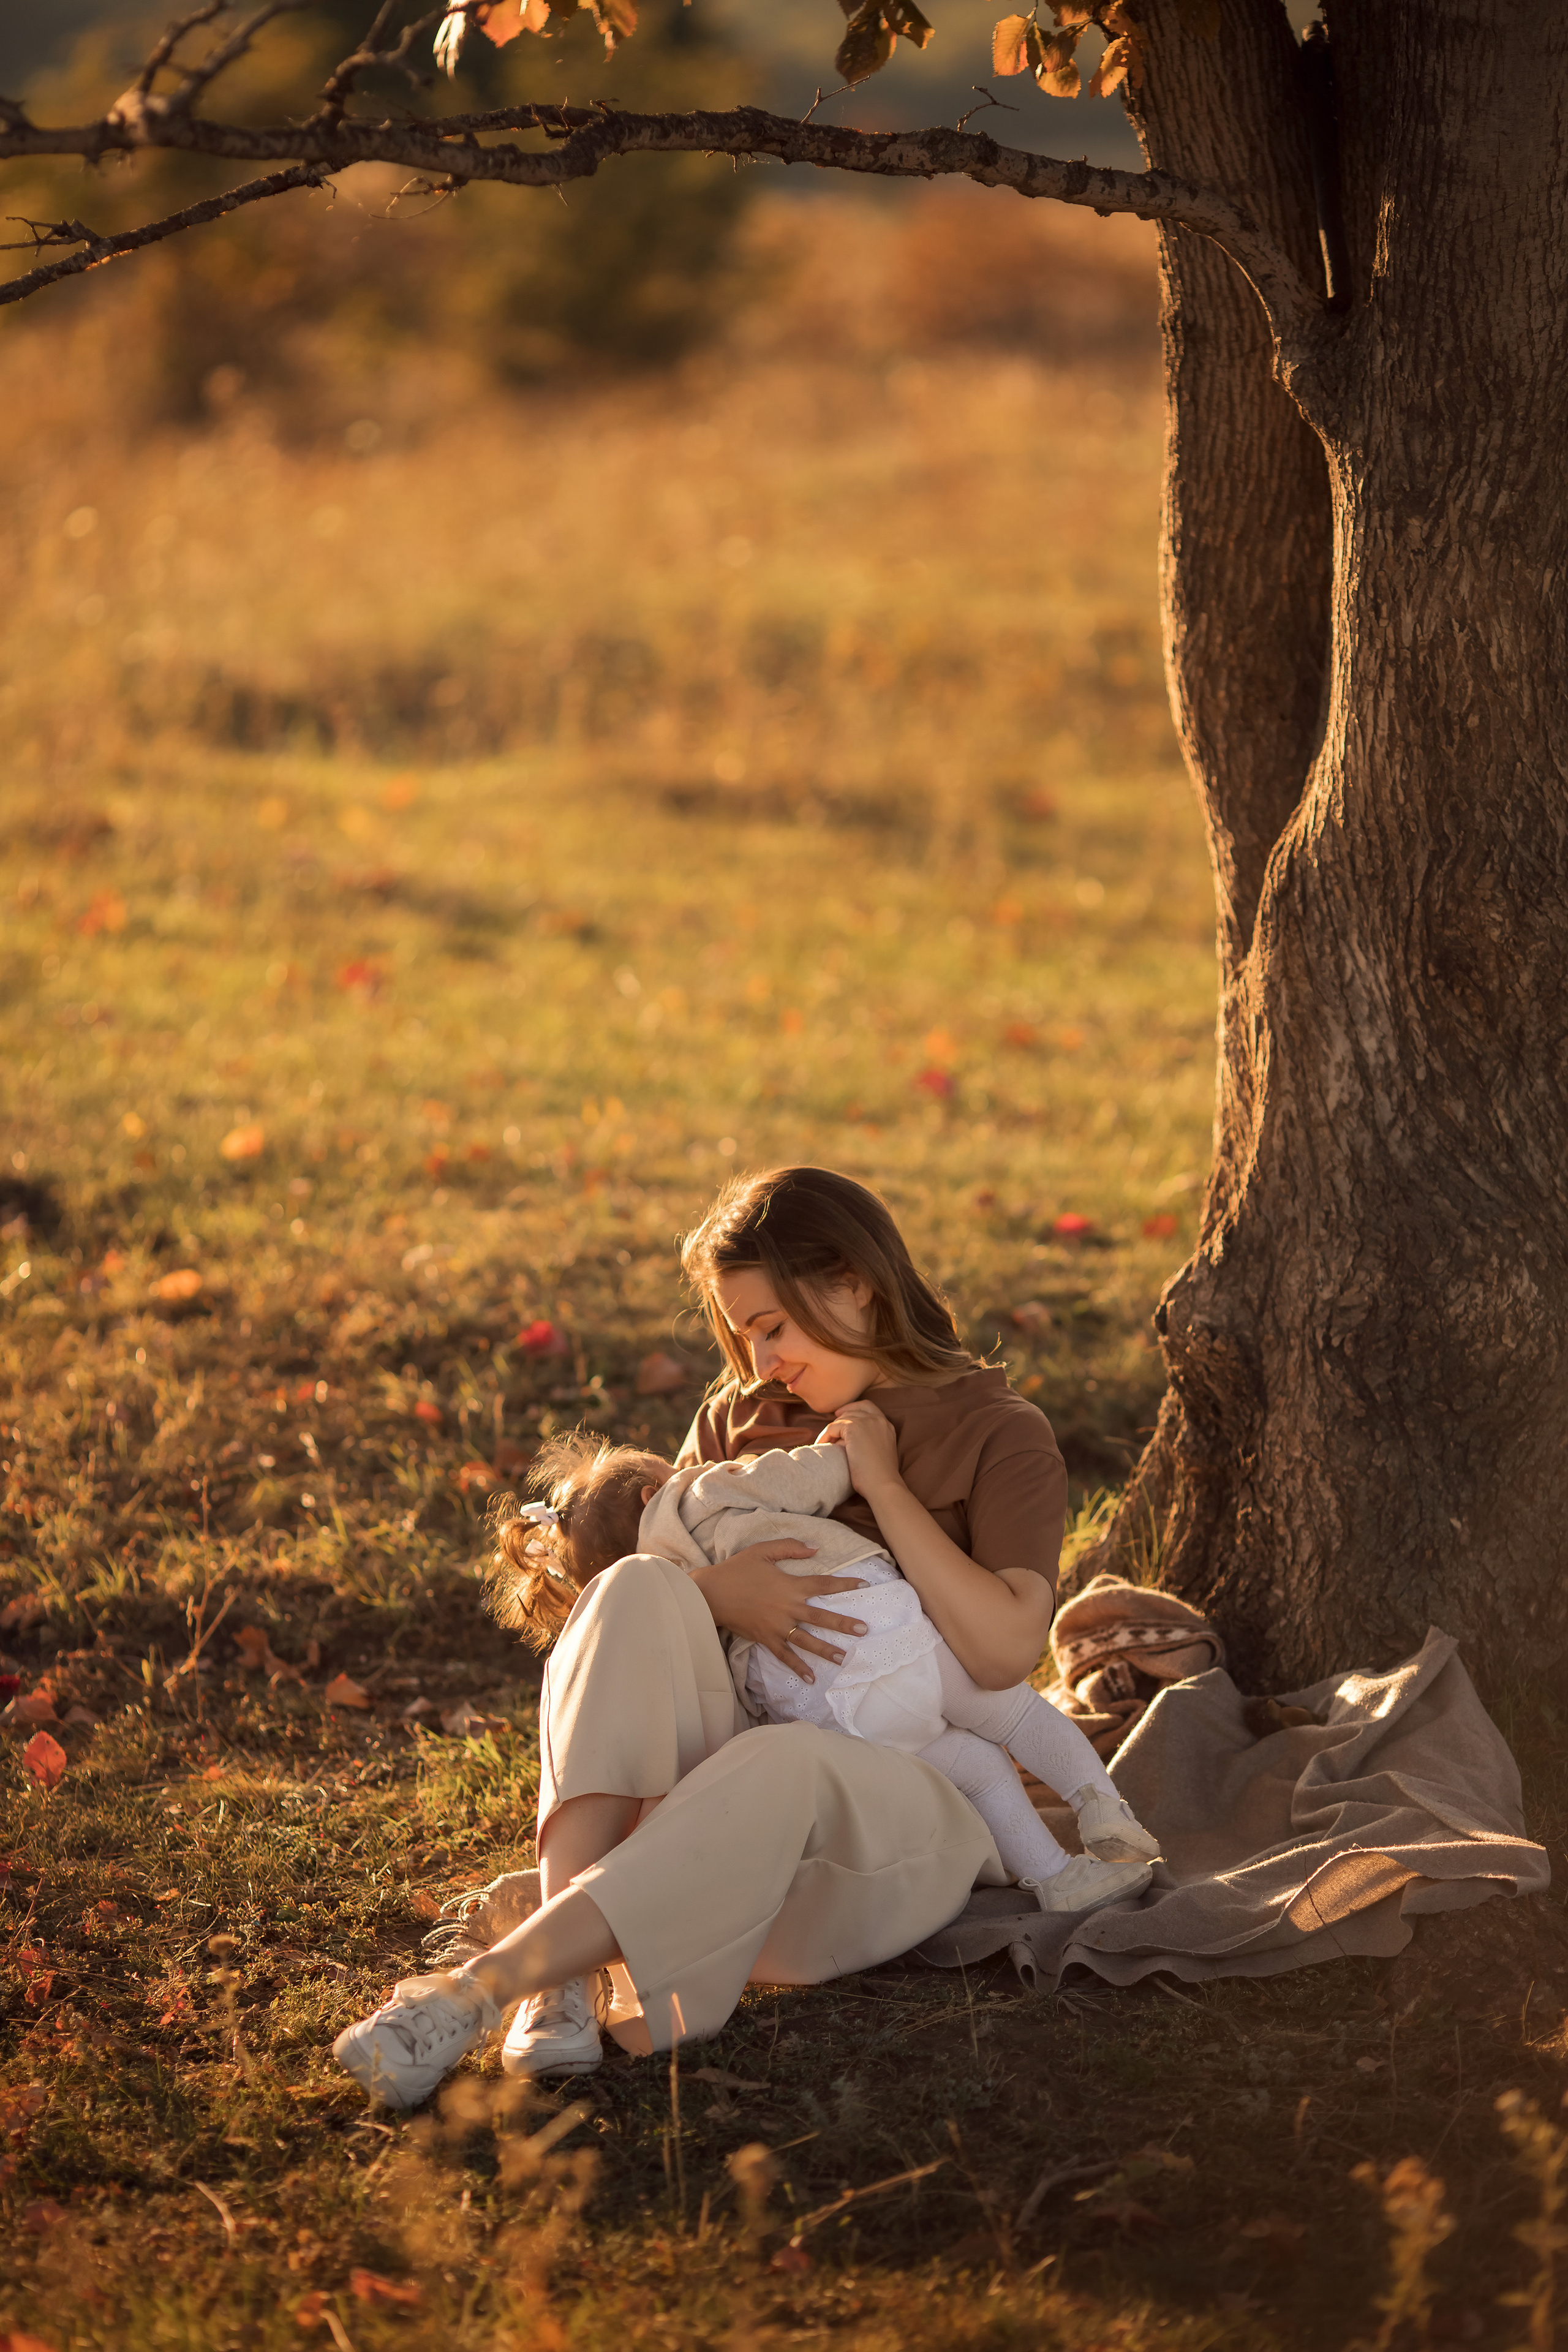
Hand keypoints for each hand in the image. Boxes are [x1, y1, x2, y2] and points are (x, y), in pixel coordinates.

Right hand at [691, 1541, 868, 1683]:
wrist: (711, 1593)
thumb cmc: (736, 1569)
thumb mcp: (762, 1550)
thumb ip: (790, 1548)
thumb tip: (816, 1548)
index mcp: (790, 1585)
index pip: (824, 1585)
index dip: (845, 1585)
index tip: (864, 1585)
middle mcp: (788, 1608)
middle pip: (821, 1618)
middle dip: (844, 1624)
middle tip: (864, 1630)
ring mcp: (777, 1627)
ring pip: (807, 1641)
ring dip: (826, 1650)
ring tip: (844, 1658)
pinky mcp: (766, 1639)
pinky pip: (785, 1656)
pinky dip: (798, 1667)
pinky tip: (811, 1678)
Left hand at [819, 1396, 902, 1502]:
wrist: (883, 1484)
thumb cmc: (880, 1477)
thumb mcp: (880, 1453)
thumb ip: (871, 1441)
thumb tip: (846, 1439)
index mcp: (887, 1426)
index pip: (868, 1407)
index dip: (853, 1408)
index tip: (841, 1415)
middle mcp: (878, 1420)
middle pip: (853, 1409)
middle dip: (840, 1418)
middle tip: (829, 1429)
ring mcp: (866, 1422)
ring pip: (841, 1419)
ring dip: (831, 1430)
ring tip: (824, 1442)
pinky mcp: (853, 1428)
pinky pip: (832, 1427)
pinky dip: (825, 1436)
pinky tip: (821, 1445)